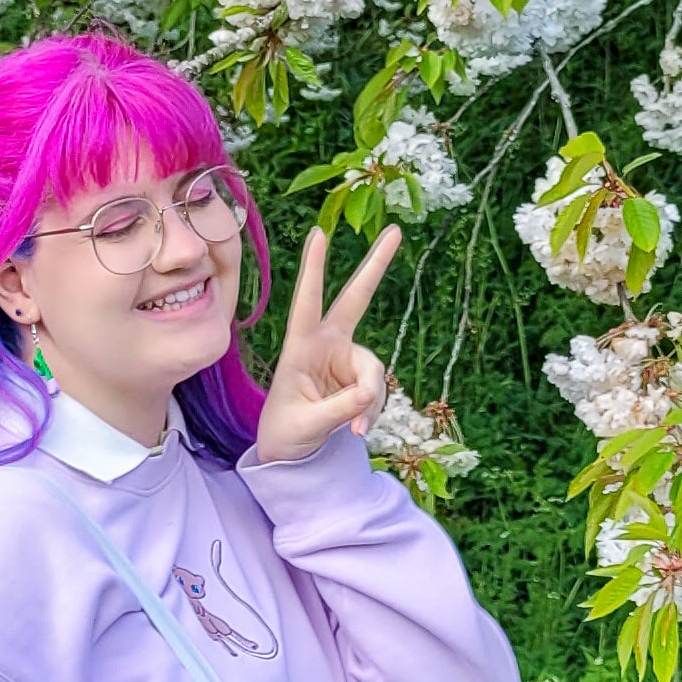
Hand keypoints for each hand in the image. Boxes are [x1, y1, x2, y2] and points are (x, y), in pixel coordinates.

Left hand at [254, 225, 401, 465]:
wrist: (291, 450)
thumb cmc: (286, 432)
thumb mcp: (307, 424)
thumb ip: (339, 409)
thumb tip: (368, 396)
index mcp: (300, 347)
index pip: (307, 302)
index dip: (313, 270)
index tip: (319, 234)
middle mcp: (327, 345)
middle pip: (356, 299)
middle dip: (375, 266)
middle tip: (395, 230)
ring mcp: (346, 360)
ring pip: (373, 369)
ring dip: (370, 401)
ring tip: (356, 428)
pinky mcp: (359, 378)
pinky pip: (376, 391)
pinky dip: (372, 411)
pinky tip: (358, 429)